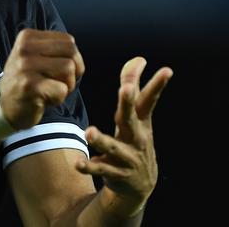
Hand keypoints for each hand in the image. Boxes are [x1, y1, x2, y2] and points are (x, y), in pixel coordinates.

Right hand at [0, 29, 84, 129]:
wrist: (3, 105)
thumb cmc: (25, 80)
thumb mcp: (33, 56)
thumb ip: (54, 48)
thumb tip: (76, 53)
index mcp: (27, 37)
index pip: (69, 41)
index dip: (72, 58)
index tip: (56, 70)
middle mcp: (24, 48)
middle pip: (71, 53)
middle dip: (73, 71)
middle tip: (57, 82)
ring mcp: (25, 66)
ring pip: (69, 70)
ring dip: (65, 86)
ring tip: (49, 90)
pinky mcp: (29, 86)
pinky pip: (62, 90)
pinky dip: (58, 99)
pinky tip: (43, 99)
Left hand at [76, 57, 172, 215]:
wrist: (138, 185)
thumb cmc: (134, 140)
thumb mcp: (136, 116)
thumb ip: (133, 87)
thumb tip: (138, 59)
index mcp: (140, 122)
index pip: (149, 100)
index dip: (157, 85)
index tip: (166, 70)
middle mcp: (136, 138)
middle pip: (131, 119)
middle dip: (127, 104)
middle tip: (124, 88)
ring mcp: (127, 157)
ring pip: (114, 147)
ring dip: (102, 139)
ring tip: (89, 131)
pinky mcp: (115, 173)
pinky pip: (100, 169)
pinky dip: (89, 166)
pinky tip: (77, 163)